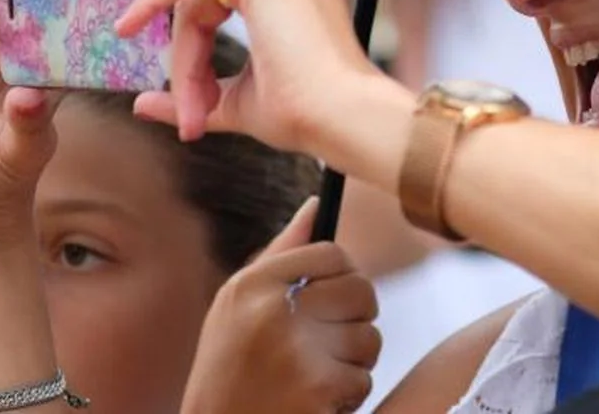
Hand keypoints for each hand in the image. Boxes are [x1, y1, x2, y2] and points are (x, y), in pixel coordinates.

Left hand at [117, 0, 405, 156]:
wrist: (337, 116)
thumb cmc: (302, 109)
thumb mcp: (235, 97)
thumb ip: (194, 91)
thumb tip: (144, 103)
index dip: (182, 13)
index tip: (139, 29)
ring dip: (181, 45)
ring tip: (190, 101)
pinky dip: (157, 1)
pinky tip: (133, 24)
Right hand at [181, 198, 381, 413]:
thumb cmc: (229, 370)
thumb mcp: (237, 307)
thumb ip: (282, 254)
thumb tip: (318, 204)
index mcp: (252, 285)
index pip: (332, 253)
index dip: (342, 276)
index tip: (334, 298)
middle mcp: (272, 311)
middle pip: (361, 290)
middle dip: (356, 318)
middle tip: (330, 342)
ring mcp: (296, 352)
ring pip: (369, 338)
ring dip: (352, 362)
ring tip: (314, 376)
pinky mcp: (317, 391)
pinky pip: (362, 379)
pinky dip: (346, 396)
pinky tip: (314, 403)